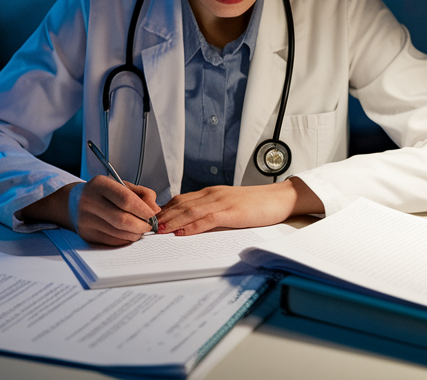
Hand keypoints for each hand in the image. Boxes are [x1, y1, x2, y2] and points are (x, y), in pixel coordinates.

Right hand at [71, 176, 160, 245]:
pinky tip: (128, 233)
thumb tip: (155, 209)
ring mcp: (86, 220)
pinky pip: (112, 241)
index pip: (125, 199)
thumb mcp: (120, 185)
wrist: (72, 203)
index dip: (143, 209)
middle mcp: (89, 202)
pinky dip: (125, 239)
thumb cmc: (102, 193)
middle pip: (122, 219)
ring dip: (135, 234)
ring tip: (140, 229)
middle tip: (149, 225)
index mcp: (99, 185)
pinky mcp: (86, 235)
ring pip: (119, 233)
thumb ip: (141, 193)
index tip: (153, 214)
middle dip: (141, 225)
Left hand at [156, 178, 323, 235]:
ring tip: (157, 231)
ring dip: (171, 221)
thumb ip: (212, 211)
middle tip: (146, 226)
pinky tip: (181, 233)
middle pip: (181, 204)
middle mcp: (213, 194)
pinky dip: (191, 226)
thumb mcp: (230, 205)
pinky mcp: (231, 212)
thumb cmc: (257, 204)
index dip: (164, 209)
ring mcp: (222, 202)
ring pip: (190, 211)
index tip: (150, 219)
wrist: (279, 198)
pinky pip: (207, 219)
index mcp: (212, 193)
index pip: (181, 199)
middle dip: (162, 216)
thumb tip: (193, 223)